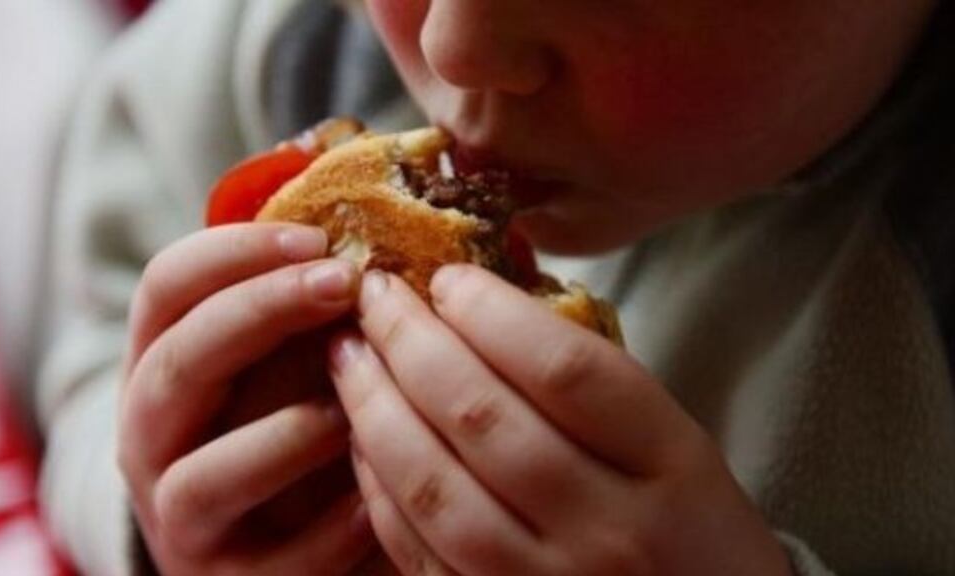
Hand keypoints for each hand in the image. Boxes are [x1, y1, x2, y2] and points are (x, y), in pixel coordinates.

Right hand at [120, 223, 375, 574]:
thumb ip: (304, 299)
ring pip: (205, 476)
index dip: (234, 252)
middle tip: (342, 282)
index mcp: (160, 364)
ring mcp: (181, 518)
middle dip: (260, 312)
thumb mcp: (278, 355)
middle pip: (178, 365)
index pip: (165, 288)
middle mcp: (151, 438)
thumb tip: (373, 218)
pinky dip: (335, 524)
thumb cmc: (283, 420)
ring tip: (357, 404)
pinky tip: (386, 492)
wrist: (258, 543)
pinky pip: (279, 559)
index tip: (319, 236)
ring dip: (287, 433)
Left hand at [329, 265, 792, 575]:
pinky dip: (378, 486)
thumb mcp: (674, 444)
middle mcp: (608, 531)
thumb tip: (482, 303)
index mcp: (669, 466)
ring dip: (375, 408)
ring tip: (348, 355)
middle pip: (483, 418)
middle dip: (411, 342)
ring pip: (434, 486)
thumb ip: (593, 382)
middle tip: (376, 296)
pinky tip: (361, 435)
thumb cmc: (689, 528)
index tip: (448, 278)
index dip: (490, 312)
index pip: (563, 369)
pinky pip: (415, 549)